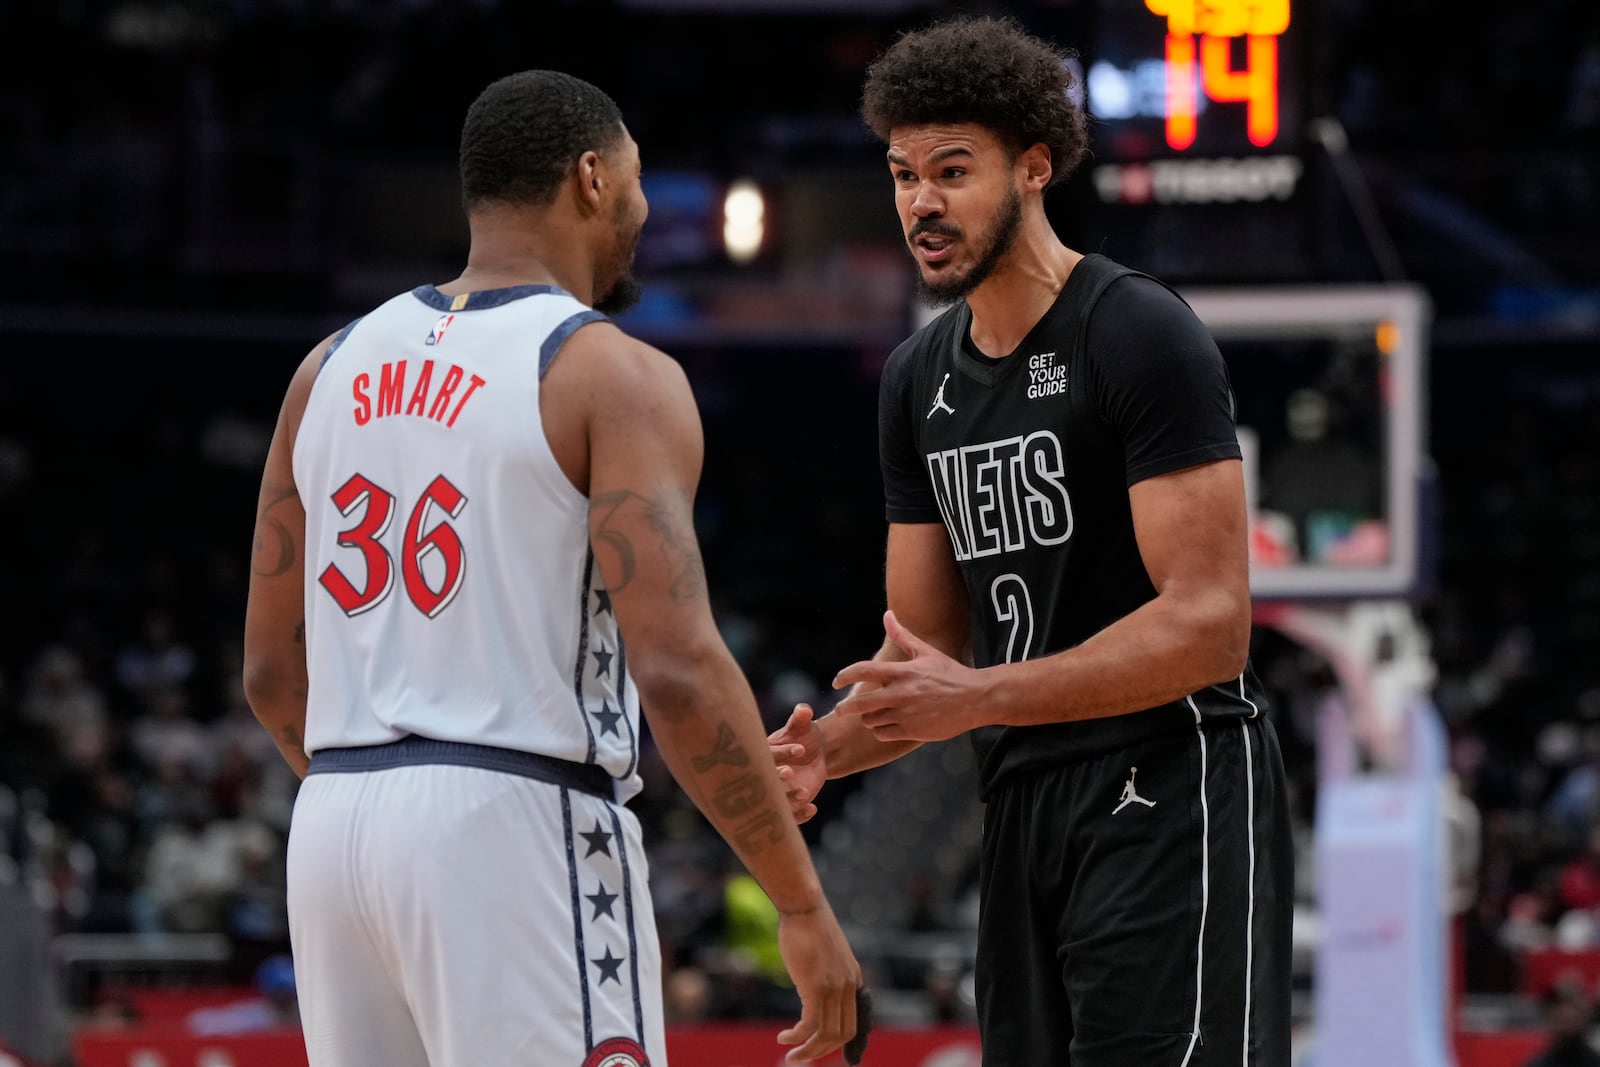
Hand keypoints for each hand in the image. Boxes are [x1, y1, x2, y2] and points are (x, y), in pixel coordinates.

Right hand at [769, 703, 826, 823]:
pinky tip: (813, 808)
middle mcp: (765, 775)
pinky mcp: (786, 806)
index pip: (769, 754)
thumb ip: (801, 718)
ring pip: (776, 801)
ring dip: (787, 799)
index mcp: (764, 753)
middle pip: (765, 779)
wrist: (812, 756)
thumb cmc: (802, 737)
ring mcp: (775, 792)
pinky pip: (789, 816)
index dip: (782, 753)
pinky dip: (799, 816)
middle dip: (776, 777)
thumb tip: (804, 709)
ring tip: (805, 793)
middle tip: (790, 773)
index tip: (801, 749)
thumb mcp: (802, 727)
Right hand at [775, 902, 862, 1062]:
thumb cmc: (807, 927)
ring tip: (789, 1056)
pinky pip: (810, 1024)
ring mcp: (834, 987)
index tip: (820, 1050)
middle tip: (800, 1058)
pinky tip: (784, 1038)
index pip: (853, 1023)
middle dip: (820, 1052)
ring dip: (807, 1051)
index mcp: (853, 979)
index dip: (837, 1043)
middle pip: (842, 1035)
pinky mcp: (817, 986)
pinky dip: (798, 1037)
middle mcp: (848, 986)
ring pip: (826, 1035)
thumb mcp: (824, 955)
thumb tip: (812, 990)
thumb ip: (825, 975)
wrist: (804, 907)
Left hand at [832, 610, 986, 742]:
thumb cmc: (951, 673)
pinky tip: (885, 724)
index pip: (863, 671)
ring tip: (872, 714)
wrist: (976, 698)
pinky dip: (880, 730)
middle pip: (859, 703)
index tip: (836, 681)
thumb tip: (887, 614)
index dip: (844, 675)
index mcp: (903, 672)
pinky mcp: (912, 731)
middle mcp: (901, 694)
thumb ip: (902, 636)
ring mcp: (906, 714)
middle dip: (844, 707)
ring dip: (867, 718)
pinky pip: (883, 734)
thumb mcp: (926, 652)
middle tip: (840, 709)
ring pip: (870, 721)